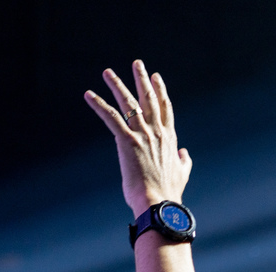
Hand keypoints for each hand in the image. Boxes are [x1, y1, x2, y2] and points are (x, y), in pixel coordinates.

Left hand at [84, 60, 192, 216]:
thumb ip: (185, 161)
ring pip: (129, 104)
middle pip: (148, 99)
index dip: (160, 91)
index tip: (156, 77)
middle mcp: (157, 132)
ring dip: (117, 85)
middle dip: (141, 79)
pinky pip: (111, 118)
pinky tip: (89, 95)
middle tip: (137, 63)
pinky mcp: (127, 142)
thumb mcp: (182, 174)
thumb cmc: (168, 193)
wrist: (160, 204)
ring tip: (107, 73)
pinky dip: (99, 105)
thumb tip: (185, 153)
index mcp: (170, 139)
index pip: (165, 109)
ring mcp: (142, 135)